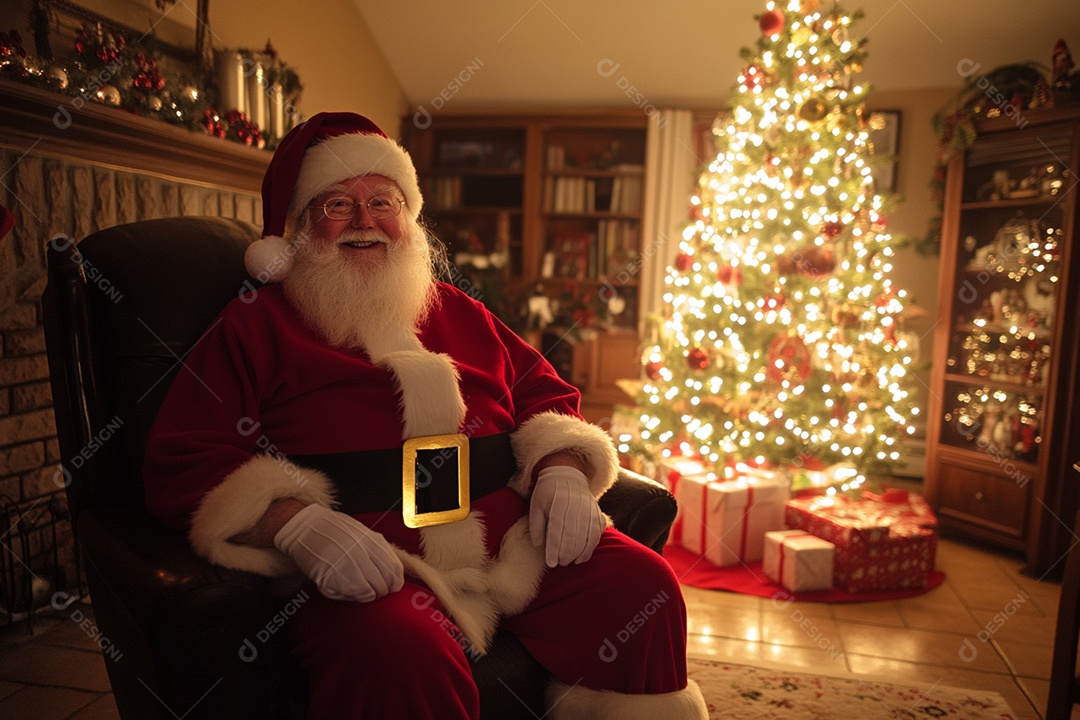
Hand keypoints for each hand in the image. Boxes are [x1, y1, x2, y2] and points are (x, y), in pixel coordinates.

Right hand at [273, 504, 403, 601]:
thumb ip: (377, 549)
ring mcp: (347, 566)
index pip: (394, 569)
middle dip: (381, 590)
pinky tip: (349, 590)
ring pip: (369, 592)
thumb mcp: (361, 532)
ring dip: (368, 594)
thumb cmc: (332, 529)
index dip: (394, 582)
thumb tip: (391, 570)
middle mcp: (362, 554)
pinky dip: (354, 596)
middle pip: (383, 583)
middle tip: (376, 591)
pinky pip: (351, 594)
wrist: (305, 528)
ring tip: (362, 591)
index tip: (391, 586)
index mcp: (371, 541)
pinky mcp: (332, 578)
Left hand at [529, 465, 606, 567]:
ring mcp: (589, 511)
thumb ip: (536, 526)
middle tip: (560, 564)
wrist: (567, 476)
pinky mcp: (598, 514)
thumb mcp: (536, 505)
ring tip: (570, 562)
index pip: (557, 533)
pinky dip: (590, 548)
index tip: (551, 564)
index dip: (554, 550)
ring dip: (578, 553)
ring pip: (586, 538)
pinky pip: (597, 535)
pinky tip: (582, 558)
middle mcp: (576, 509)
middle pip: (573, 538)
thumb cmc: (548, 493)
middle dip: (566, 554)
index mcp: (558, 506)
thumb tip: (538, 545)